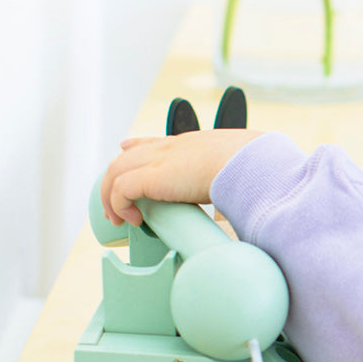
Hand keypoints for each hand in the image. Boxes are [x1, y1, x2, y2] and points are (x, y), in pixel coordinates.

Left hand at [101, 129, 263, 225]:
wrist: (248, 163)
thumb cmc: (251, 168)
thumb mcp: (238, 167)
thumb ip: (233, 176)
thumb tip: (247, 192)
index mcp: (189, 144)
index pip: (154, 141)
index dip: (136, 146)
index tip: (126, 149)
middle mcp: (169, 147)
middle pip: (126, 157)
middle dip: (113, 181)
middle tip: (115, 207)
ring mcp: (158, 158)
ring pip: (115, 172)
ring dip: (111, 197)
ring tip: (119, 220)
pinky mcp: (151, 176)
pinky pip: (120, 189)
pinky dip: (120, 205)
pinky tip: (133, 220)